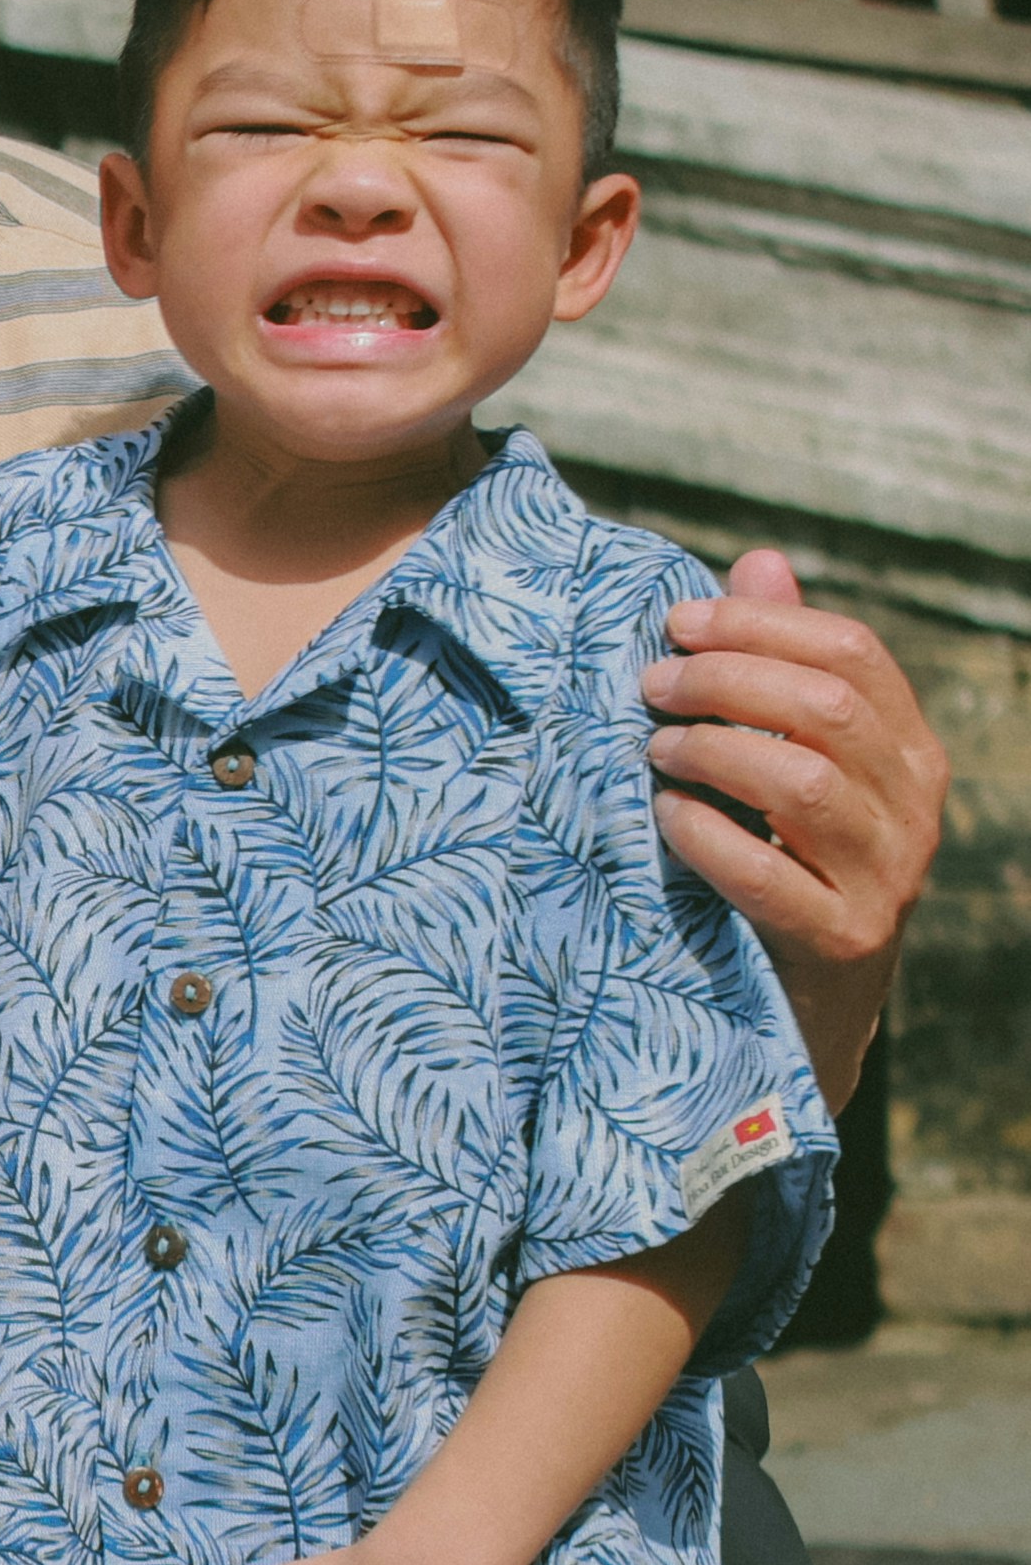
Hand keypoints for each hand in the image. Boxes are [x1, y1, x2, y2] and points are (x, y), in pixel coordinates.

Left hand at [647, 548, 943, 1098]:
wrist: (805, 1003)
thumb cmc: (783, 856)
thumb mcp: (787, 760)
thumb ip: (777, 666)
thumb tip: (760, 562)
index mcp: (907, 750)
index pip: (855, 653)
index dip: (761, 624)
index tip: (676, 620)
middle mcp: (914, 808)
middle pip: (830, 708)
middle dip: (727, 679)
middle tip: (650, 682)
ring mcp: (887, 878)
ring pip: (807, 785)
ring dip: (714, 750)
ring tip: (654, 747)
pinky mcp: (843, 942)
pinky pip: (770, 876)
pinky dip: (706, 835)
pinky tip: (664, 814)